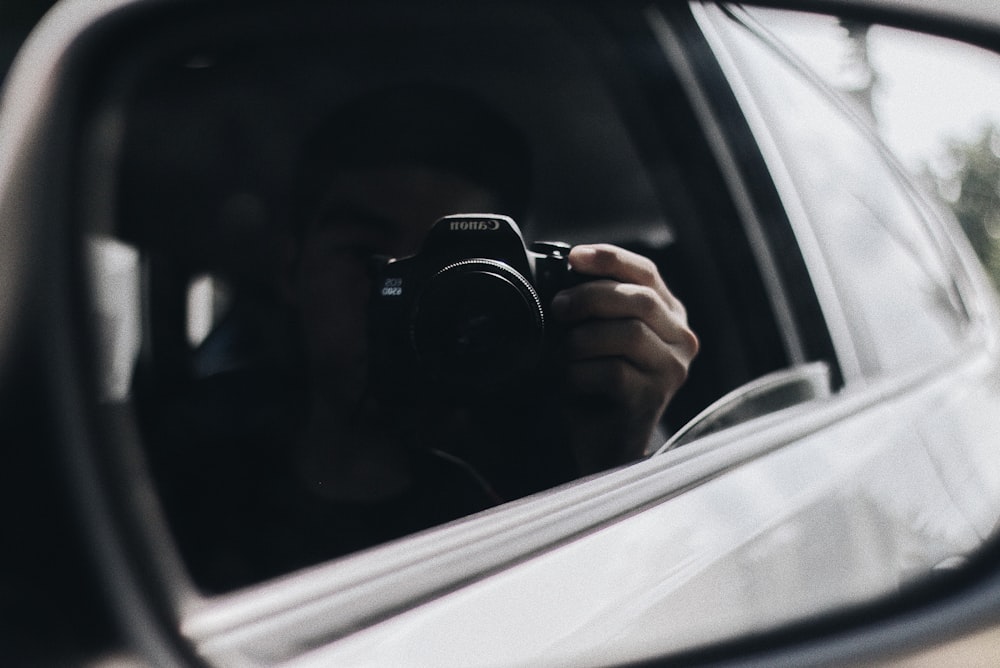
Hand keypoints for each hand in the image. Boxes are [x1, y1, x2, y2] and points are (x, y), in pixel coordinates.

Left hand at [550, 244, 697, 472]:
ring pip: (628, 334)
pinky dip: (580, 373)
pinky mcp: (651, 399)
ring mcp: (670, 371)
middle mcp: (680, 340)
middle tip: (558, 307)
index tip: (574, 256)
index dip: (610, 259)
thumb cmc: (596, 384)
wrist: (603, 443)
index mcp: (669, 315)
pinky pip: (613, 373)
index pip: (646, 273)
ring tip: (563, 352)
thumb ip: (595, 306)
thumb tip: (562, 273)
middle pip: (640, 300)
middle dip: (591, 297)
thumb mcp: (599, 335)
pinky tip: (570, 381)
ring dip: (582, 339)